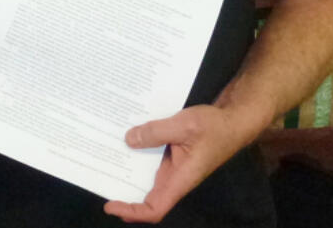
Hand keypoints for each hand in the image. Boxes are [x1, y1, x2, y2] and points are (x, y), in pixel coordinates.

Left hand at [103, 105, 248, 223]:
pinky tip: (124, 139)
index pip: (154, 209)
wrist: (233, 121)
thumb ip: (155, 133)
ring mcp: (174, 168)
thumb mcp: (183, 125)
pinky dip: (137, 153)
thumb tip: (129, 140)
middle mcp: (175, 178)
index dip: (132, 212)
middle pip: (147, 198)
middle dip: (123, 194)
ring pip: (147, 178)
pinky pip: (151, 161)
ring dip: (128, 172)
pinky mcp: (173, 157)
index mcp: (180, 180)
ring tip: (105, 158)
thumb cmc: (214, 127)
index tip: (110, 205)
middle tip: (99, 178)